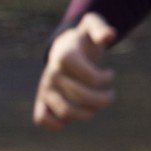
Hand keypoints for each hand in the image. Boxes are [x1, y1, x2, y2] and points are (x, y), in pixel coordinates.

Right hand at [34, 13, 117, 129]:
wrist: (64, 48)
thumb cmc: (84, 39)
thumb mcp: (93, 26)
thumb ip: (101, 29)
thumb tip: (109, 36)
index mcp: (66, 56)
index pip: (92, 78)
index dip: (105, 79)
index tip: (110, 73)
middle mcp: (52, 74)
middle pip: (82, 98)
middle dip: (103, 100)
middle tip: (110, 95)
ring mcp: (45, 88)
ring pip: (65, 112)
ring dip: (87, 114)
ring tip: (95, 106)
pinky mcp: (41, 100)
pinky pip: (41, 119)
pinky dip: (58, 124)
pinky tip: (72, 116)